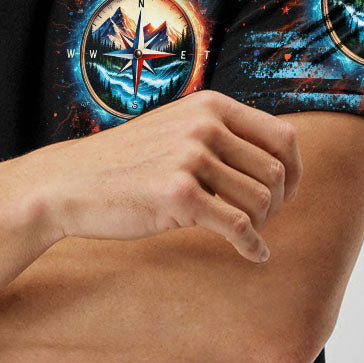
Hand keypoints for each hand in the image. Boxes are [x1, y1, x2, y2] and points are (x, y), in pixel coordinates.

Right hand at [28, 91, 302, 261]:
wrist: (69, 184)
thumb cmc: (124, 164)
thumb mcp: (174, 130)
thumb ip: (218, 134)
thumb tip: (274, 162)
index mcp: (210, 106)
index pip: (283, 137)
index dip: (294, 171)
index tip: (286, 194)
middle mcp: (205, 126)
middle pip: (275, 173)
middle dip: (277, 204)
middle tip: (259, 221)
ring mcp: (191, 159)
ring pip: (261, 201)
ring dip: (262, 225)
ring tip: (245, 235)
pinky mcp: (179, 195)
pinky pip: (239, 227)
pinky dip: (253, 247)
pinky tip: (253, 256)